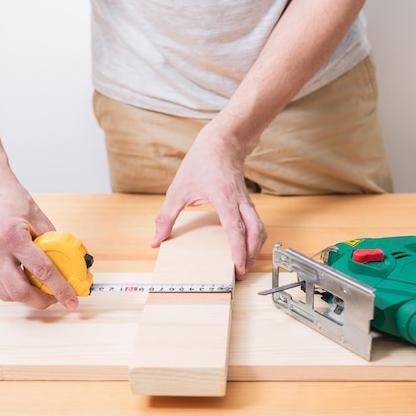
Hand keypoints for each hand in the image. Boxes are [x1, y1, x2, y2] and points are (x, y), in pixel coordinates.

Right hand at [0, 175, 78, 309]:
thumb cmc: (6, 195)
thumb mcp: (37, 215)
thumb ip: (51, 240)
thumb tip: (67, 260)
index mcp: (12, 236)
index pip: (42, 271)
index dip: (60, 289)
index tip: (72, 300)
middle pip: (19, 292)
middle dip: (41, 301)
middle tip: (57, 298)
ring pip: (5, 292)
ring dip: (26, 296)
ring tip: (42, 288)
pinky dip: (13, 283)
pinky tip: (24, 276)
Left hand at [150, 123, 266, 277]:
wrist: (222, 142)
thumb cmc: (201, 162)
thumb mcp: (178, 189)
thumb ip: (166, 217)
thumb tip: (156, 240)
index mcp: (224, 198)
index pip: (236, 229)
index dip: (239, 250)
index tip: (238, 266)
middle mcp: (240, 201)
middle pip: (255, 232)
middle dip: (251, 255)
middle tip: (241, 273)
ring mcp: (246, 202)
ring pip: (260, 229)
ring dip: (255, 249)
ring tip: (244, 265)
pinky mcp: (248, 203)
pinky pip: (257, 224)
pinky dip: (255, 239)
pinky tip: (246, 248)